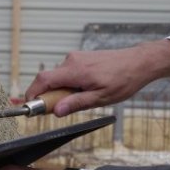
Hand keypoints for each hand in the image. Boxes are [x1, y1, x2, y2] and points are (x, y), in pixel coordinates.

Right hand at [24, 39, 169, 116]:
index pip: (43, 80)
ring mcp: (76, 58)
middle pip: (48, 80)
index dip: (32, 94)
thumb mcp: (101, 98)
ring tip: (81, 99)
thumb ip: (76, 104)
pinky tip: (84, 91)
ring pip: (58, 78)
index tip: (30, 107)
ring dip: (61, 91)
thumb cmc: (124, 79)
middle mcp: (71, 61)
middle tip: (60, 110)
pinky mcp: (80, 59)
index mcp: (75, 70)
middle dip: (49, 96)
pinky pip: (66, 73)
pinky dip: (68, 85)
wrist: (139, 62)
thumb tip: (56, 111)